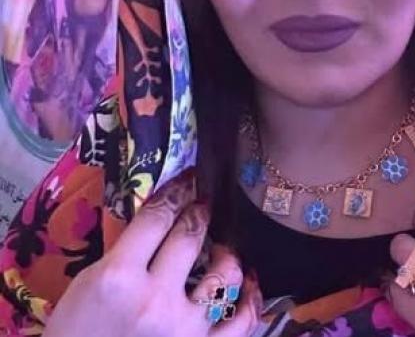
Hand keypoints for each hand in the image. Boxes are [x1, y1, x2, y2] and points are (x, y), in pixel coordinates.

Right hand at [43, 174, 261, 336]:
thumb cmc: (77, 334)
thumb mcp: (87, 285)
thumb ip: (125, 253)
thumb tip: (160, 221)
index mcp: (118, 278)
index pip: (156, 218)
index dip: (176, 192)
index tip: (187, 181)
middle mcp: (155, 299)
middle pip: (190, 237)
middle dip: (200, 213)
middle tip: (204, 205)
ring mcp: (184, 329)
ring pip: (224, 275)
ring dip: (227, 255)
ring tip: (223, 249)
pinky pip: (242, 322)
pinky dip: (250, 300)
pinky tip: (248, 285)